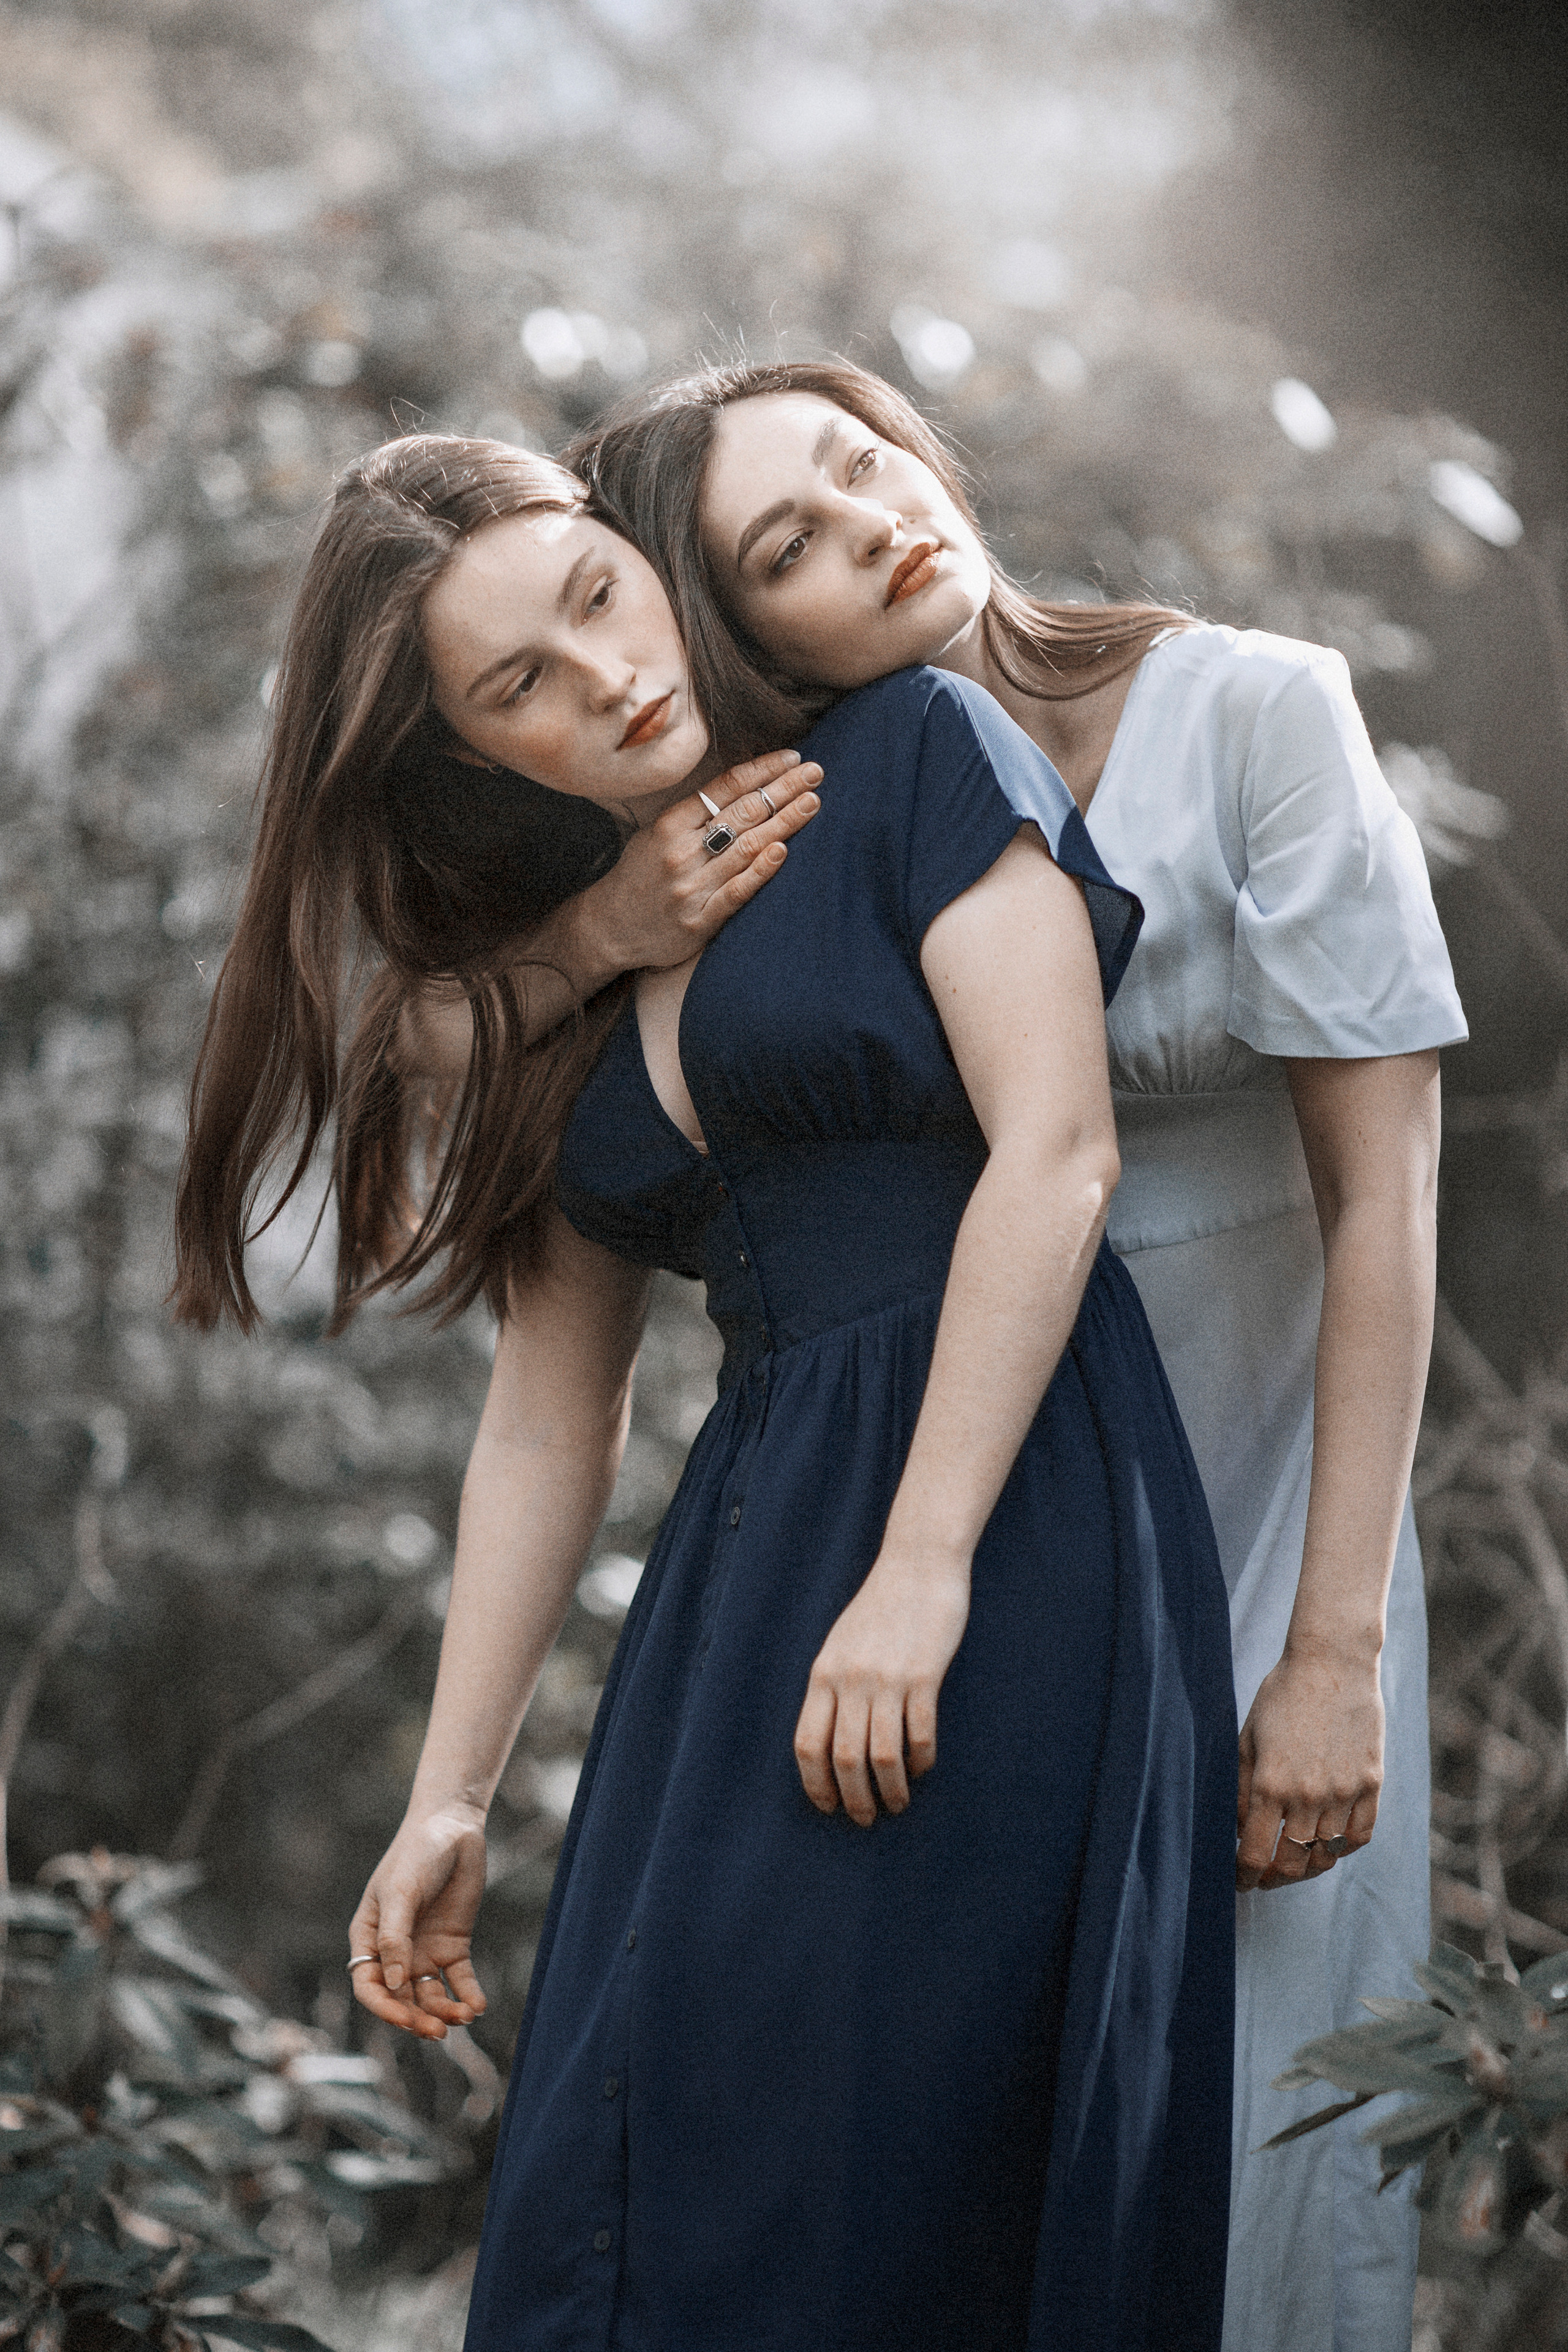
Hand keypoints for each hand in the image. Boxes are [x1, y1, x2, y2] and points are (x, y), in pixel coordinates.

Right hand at [347, 1803, 488, 2039]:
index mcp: (369, 1938)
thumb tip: (393, 1985)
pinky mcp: (453, 1945)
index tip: (406, 2020)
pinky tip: (478, 2005)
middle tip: (439, 2031)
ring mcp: (424, 1950)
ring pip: (431, 1995)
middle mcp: (395, 1952)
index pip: (370, 1986)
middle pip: (401, 1998)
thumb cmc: (416, 1854)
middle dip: (417, 2018)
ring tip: (465, 2016)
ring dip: (444, 2011)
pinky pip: (458, 1979)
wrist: (453, 1828)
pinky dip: (467, 1994)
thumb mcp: (400, 1892)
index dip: (384, 2009)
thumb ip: (395, 1937)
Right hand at [581, 749, 821, 974]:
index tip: (792, 757)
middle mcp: (680, 851)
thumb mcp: (655, 835)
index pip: (724, 787)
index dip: (762, 769)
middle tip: (816, 772)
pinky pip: (736, 892)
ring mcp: (690, 886)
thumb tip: (744, 787)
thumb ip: (694, 815)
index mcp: (670, 824)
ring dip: (783, 822)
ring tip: (813, 802)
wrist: (608, 929)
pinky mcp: (698, 920)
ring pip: (745, 847)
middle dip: (783, 788)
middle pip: (741, 812)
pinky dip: (760, 871)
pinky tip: (783, 851)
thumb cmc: (640, 877)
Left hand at [794, 1552, 970, 1825]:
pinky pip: (920, 1733)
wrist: (918, 1564)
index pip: (808, 1743)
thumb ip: (833, 1685)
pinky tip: (923, 1768)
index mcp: (824, 1674)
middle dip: (853, 1798)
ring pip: (881, 1755)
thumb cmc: (880, 1606)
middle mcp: (850, 1680)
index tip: (827, 1806)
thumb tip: (830, 1738)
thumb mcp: (841, 1644)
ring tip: (897, 1803)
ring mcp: (888, 1679)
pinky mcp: (924, 1675)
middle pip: (844, 1758)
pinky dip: (921, 1759)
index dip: (815, 1783)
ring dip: (889, 1789)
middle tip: (864, 1818)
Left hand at [1235, 1642, 1384, 1891]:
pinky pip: (1360, 1835)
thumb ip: (1241, 1790)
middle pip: (1292, 1864)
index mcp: (1272, 1784)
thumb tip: (1238, 1831)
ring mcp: (1345, 1791)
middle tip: (1263, 1878)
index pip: (1256, 1854)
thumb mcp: (1247, 1739)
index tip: (1239, 1881)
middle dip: (1273, 1879)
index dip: (1244, 1876)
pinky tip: (1327, 1844)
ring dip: (1307, 1868)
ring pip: (1327, 1856)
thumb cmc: (1281, 1697)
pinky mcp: (1371, 1783)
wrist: (1331, 1663)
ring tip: (1293, 1863)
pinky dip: (1342, 1849)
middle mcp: (1309, 1795)